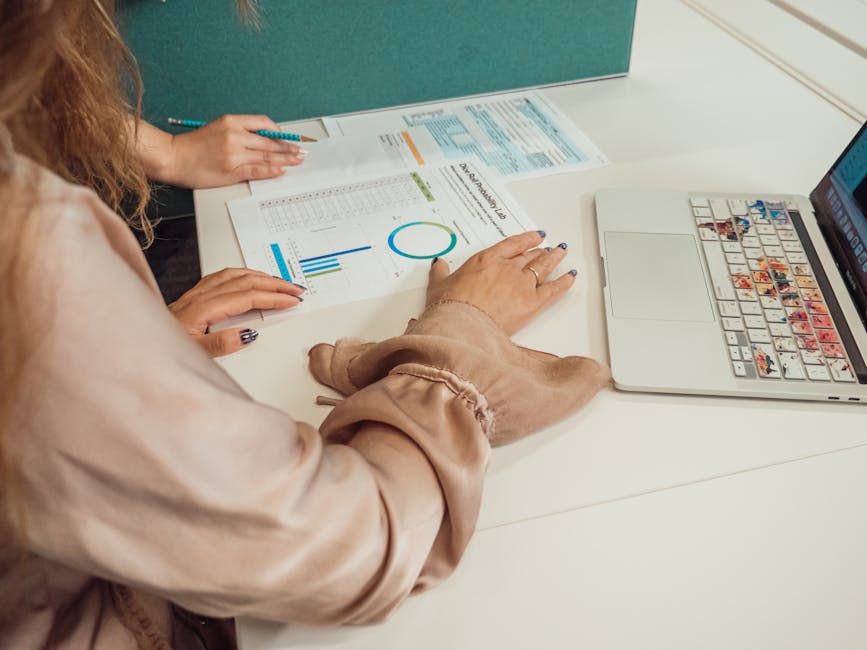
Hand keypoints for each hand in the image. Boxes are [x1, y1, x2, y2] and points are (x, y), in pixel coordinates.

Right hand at [163, 114, 306, 186]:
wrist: (173, 158)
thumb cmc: (193, 146)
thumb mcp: (217, 128)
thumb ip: (239, 132)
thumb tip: (261, 139)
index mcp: (231, 122)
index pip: (263, 123)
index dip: (279, 132)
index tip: (287, 138)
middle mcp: (234, 136)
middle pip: (269, 141)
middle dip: (288, 147)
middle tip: (301, 151)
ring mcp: (234, 154)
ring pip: (266, 155)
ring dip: (286, 159)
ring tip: (298, 160)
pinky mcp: (231, 170)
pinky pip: (257, 169)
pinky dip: (271, 170)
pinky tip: (281, 170)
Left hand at [168, 269, 304, 355]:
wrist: (136, 341)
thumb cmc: (160, 348)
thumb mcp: (192, 353)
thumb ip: (220, 344)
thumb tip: (247, 335)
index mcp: (203, 308)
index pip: (247, 297)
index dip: (273, 297)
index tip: (292, 300)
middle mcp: (201, 296)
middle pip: (246, 281)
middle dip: (275, 284)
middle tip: (296, 289)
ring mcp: (197, 293)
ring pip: (236, 275)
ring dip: (261, 276)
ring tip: (280, 282)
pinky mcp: (193, 295)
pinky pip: (223, 276)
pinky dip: (243, 274)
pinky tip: (248, 278)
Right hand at [426, 231, 575, 335]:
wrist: (461, 326)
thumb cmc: (449, 308)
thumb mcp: (438, 286)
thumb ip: (440, 273)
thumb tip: (438, 265)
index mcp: (487, 260)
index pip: (512, 245)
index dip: (526, 239)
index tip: (534, 236)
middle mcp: (507, 269)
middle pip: (529, 256)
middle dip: (540, 251)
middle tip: (548, 247)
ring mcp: (522, 284)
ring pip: (543, 267)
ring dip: (555, 258)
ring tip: (562, 252)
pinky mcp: (532, 303)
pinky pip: (553, 289)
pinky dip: (564, 282)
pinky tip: (571, 276)